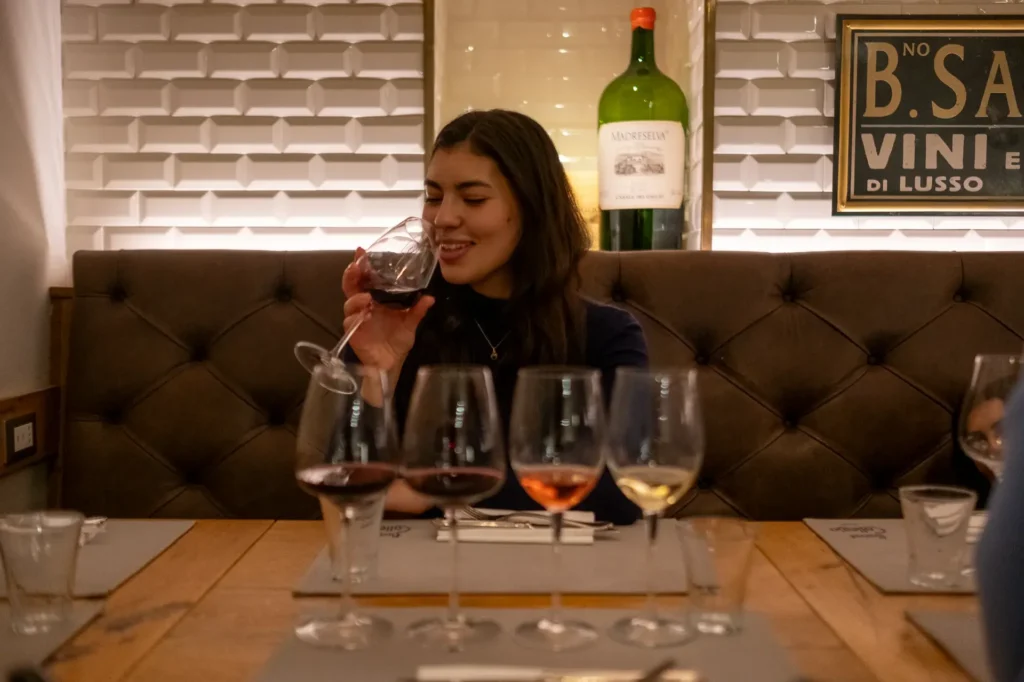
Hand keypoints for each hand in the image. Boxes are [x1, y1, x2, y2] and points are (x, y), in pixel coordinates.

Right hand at [341, 248, 434, 372]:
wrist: (391, 363)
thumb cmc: (397, 340)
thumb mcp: (410, 323)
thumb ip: (417, 311)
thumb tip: (430, 298)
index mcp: (375, 300)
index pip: (364, 279)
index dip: (361, 265)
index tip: (361, 251)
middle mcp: (363, 307)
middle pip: (350, 287)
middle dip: (350, 275)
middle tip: (355, 268)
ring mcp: (357, 319)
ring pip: (349, 304)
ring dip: (356, 299)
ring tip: (367, 298)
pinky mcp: (353, 333)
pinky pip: (350, 323)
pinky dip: (355, 318)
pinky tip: (363, 316)